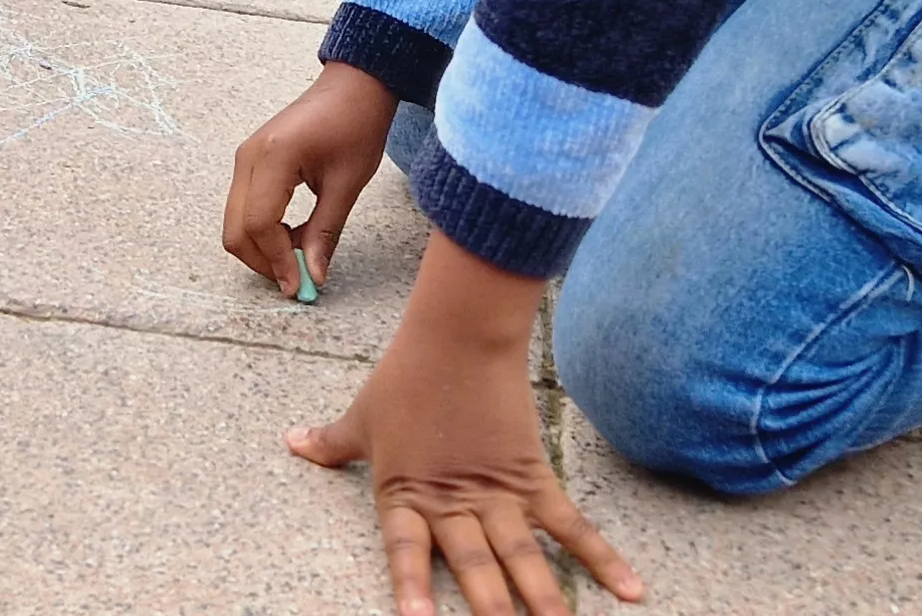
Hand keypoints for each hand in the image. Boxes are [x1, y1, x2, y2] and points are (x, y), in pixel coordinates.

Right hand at [223, 60, 398, 298]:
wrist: (352, 88)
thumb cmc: (356, 126)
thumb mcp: (347, 184)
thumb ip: (325, 232)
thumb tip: (314, 276)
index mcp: (273, 157)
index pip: (260, 224)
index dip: (278, 261)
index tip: (300, 285)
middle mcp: (248, 158)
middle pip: (236, 229)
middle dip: (263, 261)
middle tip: (297, 279)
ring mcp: (244, 159)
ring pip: (235, 222)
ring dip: (262, 248)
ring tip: (300, 255)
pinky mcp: (249, 162)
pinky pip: (243, 208)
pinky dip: (261, 231)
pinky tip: (293, 235)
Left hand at [292, 234, 643, 615]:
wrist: (461, 334)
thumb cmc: (405, 376)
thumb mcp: (361, 417)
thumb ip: (331, 444)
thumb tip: (294, 443)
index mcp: (407, 495)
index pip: (407, 553)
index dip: (412, 590)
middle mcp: (454, 504)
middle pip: (475, 568)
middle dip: (492, 613)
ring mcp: (499, 494)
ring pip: (524, 558)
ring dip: (544, 600)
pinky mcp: (535, 477)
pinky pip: (572, 525)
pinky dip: (601, 557)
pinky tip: (628, 588)